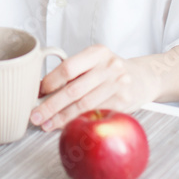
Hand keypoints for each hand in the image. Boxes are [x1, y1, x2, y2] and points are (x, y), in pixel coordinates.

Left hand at [29, 45, 158, 131]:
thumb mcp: (94, 62)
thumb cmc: (111, 71)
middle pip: (73, 90)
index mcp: (97, 53)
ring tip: (46, 124)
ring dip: (61, 117)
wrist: (143, 78)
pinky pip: (96, 114)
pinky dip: (78, 121)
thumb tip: (41, 88)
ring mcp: (118, 85)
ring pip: (83, 105)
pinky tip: (66, 125)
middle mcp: (109, 67)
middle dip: (50, 105)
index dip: (50, 82)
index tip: (37, 93)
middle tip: (35, 115)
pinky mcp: (123, 103)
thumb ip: (73, 72)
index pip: (68, 68)